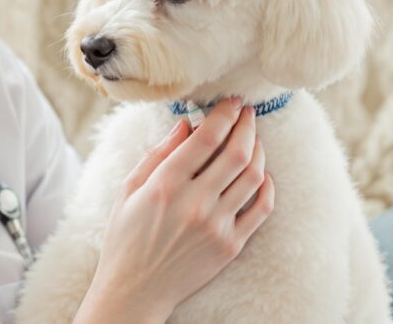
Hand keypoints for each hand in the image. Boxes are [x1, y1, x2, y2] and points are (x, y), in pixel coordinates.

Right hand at [76, 97, 274, 322]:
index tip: (231, 102)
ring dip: (258, 150)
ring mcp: (216, 225)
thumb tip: (185, 125)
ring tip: (253, 139)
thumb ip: (157, 155)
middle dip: (247, 125)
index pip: (206, 138)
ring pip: (253, 176)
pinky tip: (261, 173)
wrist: (135, 289)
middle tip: (247, 113)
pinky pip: (261, 208)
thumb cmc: (125, 237)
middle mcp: (195, 203)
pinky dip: (266, 185)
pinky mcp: (231, 245)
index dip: (224, 114)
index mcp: (165, 185)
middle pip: (236, 152)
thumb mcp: (128, 190)